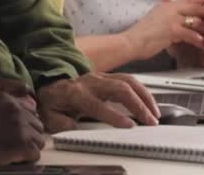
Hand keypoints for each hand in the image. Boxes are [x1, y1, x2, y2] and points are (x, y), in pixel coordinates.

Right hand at [0, 78, 45, 170]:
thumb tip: (24, 94)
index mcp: (5, 100)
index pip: (31, 110)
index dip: (24, 124)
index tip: (15, 134)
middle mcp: (15, 110)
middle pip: (37, 125)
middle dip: (29, 136)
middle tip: (14, 146)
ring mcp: (19, 127)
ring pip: (39, 140)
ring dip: (29, 147)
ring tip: (14, 154)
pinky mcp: (22, 144)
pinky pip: (35, 153)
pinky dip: (27, 160)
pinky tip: (14, 161)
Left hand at [37, 73, 159, 131]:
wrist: (52, 85)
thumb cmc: (52, 102)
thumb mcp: (49, 115)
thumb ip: (60, 122)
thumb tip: (73, 125)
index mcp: (76, 94)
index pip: (98, 104)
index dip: (114, 116)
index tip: (129, 126)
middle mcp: (91, 82)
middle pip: (120, 89)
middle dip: (138, 105)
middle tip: (150, 121)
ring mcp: (101, 77)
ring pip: (128, 81)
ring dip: (144, 97)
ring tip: (155, 113)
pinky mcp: (108, 76)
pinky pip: (130, 80)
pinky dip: (143, 91)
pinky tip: (150, 103)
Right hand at [126, 0, 203, 60]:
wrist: (129, 42)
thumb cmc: (140, 34)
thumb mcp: (154, 17)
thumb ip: (165, 11)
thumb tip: (169, 4)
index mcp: (168, 5)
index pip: (191, 0)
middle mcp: (171, 8)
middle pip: (197, 8)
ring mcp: (171, 19)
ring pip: (197, 22)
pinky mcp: (171, 30)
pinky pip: (190, 34)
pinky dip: (200, 40)